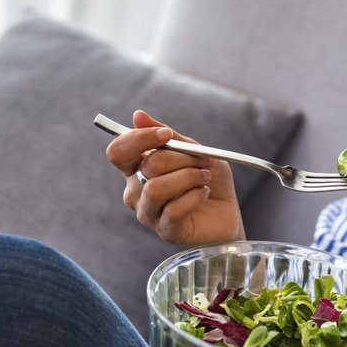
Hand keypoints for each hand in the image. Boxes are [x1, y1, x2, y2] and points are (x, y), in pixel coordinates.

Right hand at [104, 110, 244, 244]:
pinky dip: (194, 197)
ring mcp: (147, 213)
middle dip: (182, 158)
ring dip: (188, 177)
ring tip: (204, 178)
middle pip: (147, 165)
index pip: (119, 151)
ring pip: (156, 188)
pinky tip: (203, 194)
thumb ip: (168, 136)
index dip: (140, 139)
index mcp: (137, 168)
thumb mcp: (194, 151)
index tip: (168, 135)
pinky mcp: (165, 230)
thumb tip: (138, 115)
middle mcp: (136, 191)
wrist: (227, 212)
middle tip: (204, 161)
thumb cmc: (208, 180)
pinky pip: (173, 210)